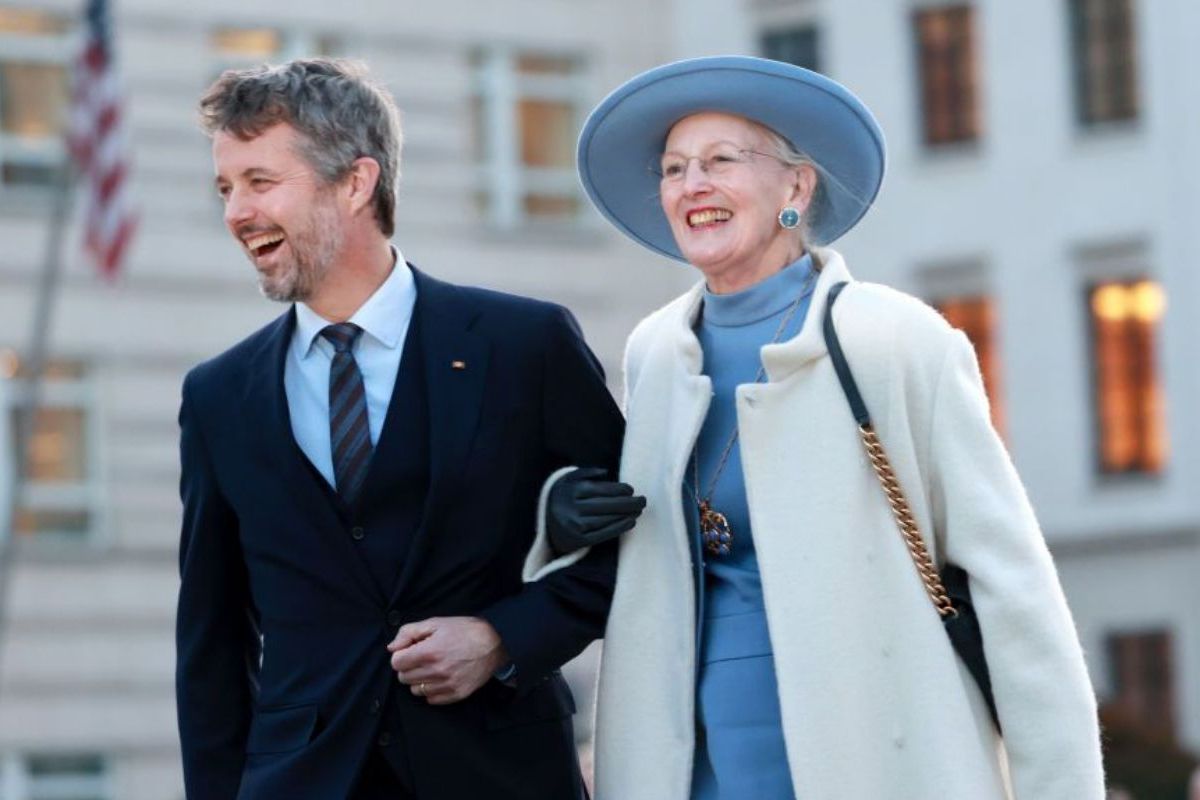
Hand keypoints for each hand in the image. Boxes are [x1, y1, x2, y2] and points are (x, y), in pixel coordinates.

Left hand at [387, 617, 506, 704]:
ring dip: (419, 680)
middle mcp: (437, 671)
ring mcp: (447, 685)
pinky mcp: (456, 694)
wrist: (495, 643)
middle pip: (403, 678)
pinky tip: (440, 678)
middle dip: (408, 667)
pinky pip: (431, 699)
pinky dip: (431, 690)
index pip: (396, 663)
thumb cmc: (464, 630)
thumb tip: (392, 647)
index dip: (401, 655)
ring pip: (415, 690)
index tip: (410, 651)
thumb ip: (409, 632)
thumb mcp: (436, 623)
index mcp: (430, 652)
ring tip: (432, 668)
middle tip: (421, 658)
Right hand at [547, 467, 646, 554]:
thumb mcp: (567, 480)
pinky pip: (602, 534)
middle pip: (605, 505)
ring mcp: (573, 526)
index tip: (631, 490)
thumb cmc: (563, 498)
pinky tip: (631, 522)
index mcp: (569, 491)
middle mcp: (570, 508)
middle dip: (628, 503)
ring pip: (606, 519)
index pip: (599, 490)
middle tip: (644, 500)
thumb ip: (585, 472)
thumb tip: (605, 472)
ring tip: (639, 511)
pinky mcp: (577, 541)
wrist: (544, 524)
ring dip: (626, 515)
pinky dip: (619, 528)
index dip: (618, 490)